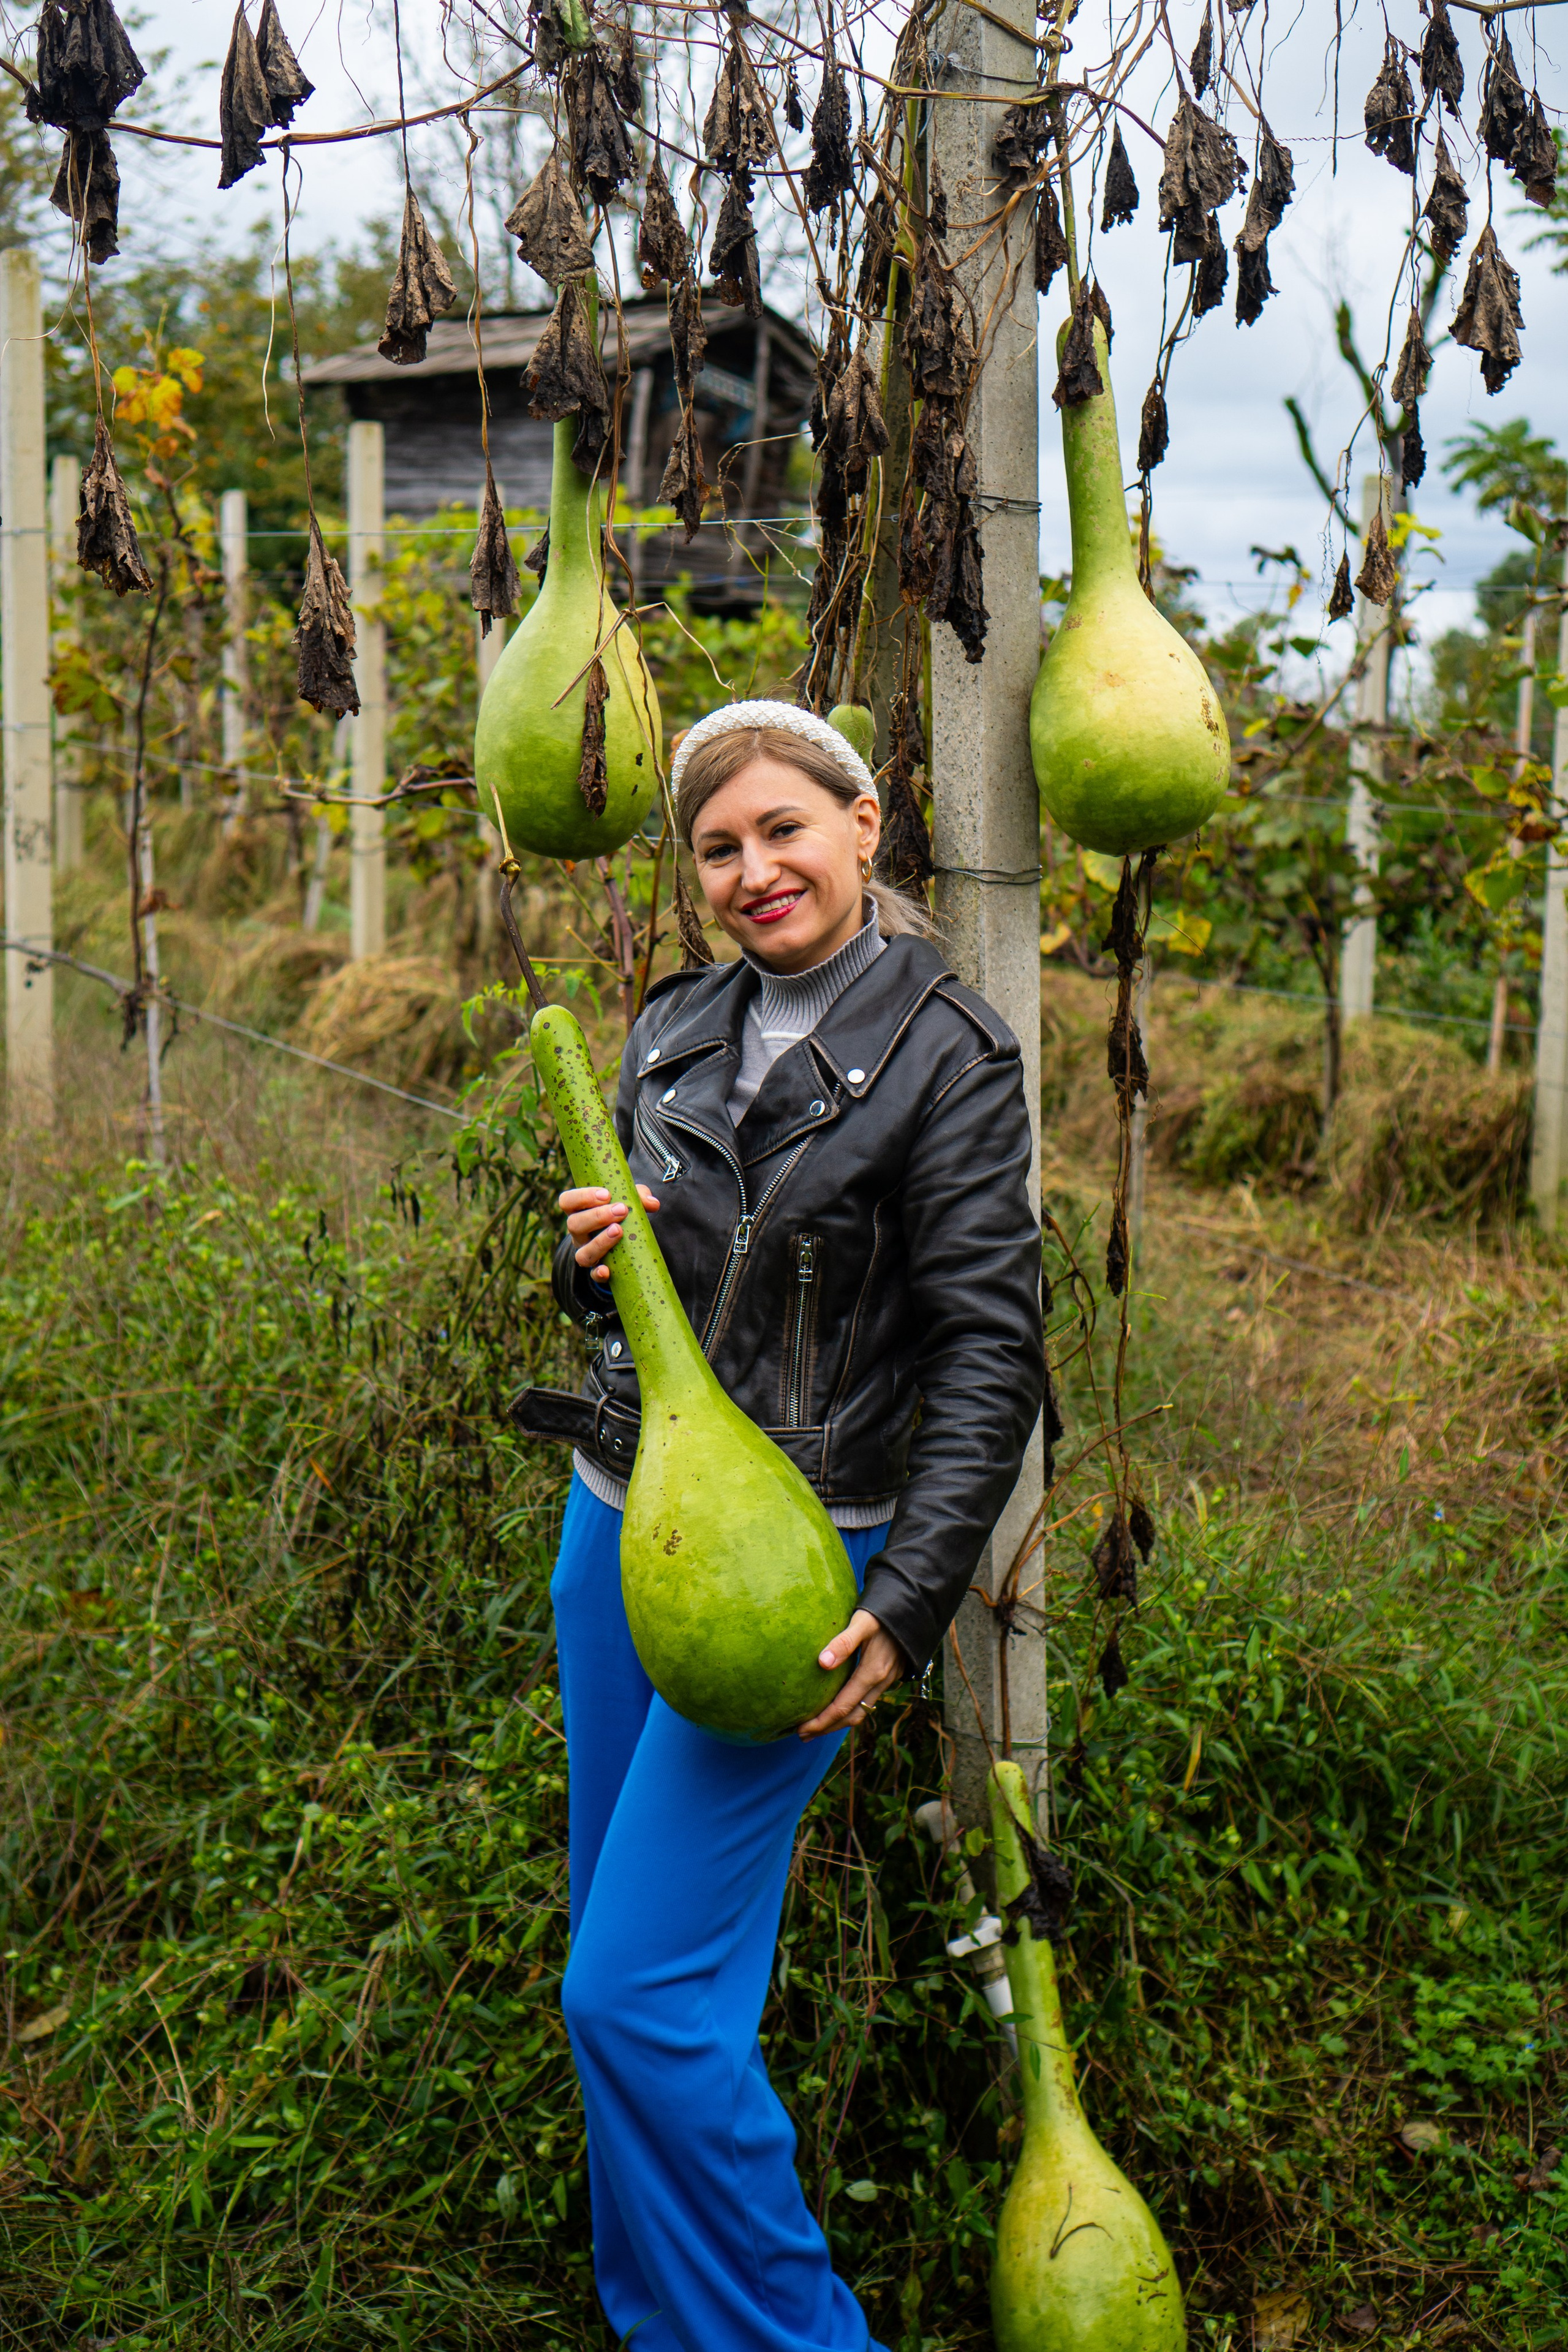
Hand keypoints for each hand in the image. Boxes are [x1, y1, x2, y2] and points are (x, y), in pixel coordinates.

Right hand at [561, 1184, 659, 1284]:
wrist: (624, 1241)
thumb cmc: (621, 1213)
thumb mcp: (628, 1200)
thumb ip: (638, 1197)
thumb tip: (653, 1204)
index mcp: (579, 1211)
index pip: (567, 1201)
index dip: (582, 1197)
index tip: (606, 1194)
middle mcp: (578, 1233)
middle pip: (573, 1225)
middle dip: (598, 1216)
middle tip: (621, 1210)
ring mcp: (586, 1252)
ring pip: (582, 1252)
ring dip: (600, 1242)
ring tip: (619, 1231)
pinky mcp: (597, 1269)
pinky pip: (593, 1274)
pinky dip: (598, 1273)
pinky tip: (607, 1270)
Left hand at [798, 1608, 904, 1739]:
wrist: (915, 1610)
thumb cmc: (885, 1614)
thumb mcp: (863, 1623)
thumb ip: (843, 1642)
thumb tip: (822, 1663)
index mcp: (872, 1673)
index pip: (843, 1707)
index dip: (821, 1721)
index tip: (800, 1729)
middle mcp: (880, 1682)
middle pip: (851, 1716)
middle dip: (827, 1728)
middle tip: (802, 1734)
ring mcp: (886, 1681)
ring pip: (861, 1711)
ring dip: (838, 1723)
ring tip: (816, 1727)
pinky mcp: (888, 1677)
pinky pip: (867, 1702)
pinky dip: (850, 1710)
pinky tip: (838, 1706)